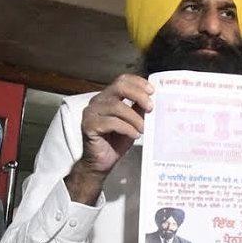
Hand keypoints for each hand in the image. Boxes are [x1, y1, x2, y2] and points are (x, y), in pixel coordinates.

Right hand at [65, 75, 153, 203]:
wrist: (102, 162)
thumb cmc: (116, 141)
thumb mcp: (133, 123)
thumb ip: (139, 110)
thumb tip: (153, 100)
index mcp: (107, 97)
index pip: (122, 80)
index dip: (138, 83)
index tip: (152, 91)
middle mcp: (97, 101)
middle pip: (119, 87)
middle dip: (138, 95)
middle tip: (151, 107)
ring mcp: (91, 113)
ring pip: (117, 106)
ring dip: (134, 118)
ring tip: (143, 128)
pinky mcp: (88, 126)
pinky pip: (111, 122)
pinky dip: (126, 128)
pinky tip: (135, 135)